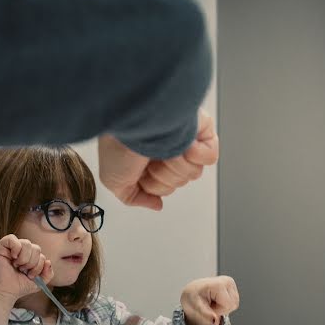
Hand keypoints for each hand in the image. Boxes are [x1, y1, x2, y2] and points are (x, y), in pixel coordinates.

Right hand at [0, 234, 53, 301]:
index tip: (30, 275)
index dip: (39, 265)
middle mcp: (20, 250)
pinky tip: (13, 258)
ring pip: (26, 243)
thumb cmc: (19, 286)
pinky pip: (12, 238)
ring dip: (25, 258)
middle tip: (23, 270)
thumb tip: (48, 261)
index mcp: (29, 256)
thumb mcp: (39, 282)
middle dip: (32, 262)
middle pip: (36, 247)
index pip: (41, 253)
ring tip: (18, 266)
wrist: (4, 292)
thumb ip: (48, 274)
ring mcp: (10, 248)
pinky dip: (16, 249)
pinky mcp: (0, 247)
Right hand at [98, 108, 218, 210]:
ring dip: (175, 165)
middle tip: (149, 157)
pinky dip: (195, 154)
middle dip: (163, 174)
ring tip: (161, 148)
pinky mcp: (202, 129)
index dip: (153, 184)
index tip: (139, 168)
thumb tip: (157, 204)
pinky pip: (210, 157)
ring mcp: (186, 139)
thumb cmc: (118, 143)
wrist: (130, 119)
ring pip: (194, 173)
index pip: (165, 188)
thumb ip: (133, 197)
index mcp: (152, 159)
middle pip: (180, 181)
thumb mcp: (114, 181)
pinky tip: (181, 144)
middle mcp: (169, 149)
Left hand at [180, 275, 239, 324]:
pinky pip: (234, 301)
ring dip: (223, 307)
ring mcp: (230, 283)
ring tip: (212, 302)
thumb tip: (215, 321)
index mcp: (219, 284)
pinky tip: (216, 300)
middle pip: (234, 304)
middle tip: (210, 305)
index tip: (208, 306)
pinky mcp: (232, 286)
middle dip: (222, 309)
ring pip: (235, 304)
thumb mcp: (195, 307)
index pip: (228, 305)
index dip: (219, 310)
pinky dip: (225, 304)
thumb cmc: (192, 296)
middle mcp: (227, 281)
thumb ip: (206, 314)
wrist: (192, 290)